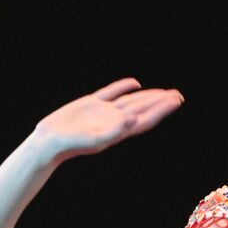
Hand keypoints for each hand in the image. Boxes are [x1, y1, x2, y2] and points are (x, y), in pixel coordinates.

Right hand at [34, 78, 183, 161]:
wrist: (49, 142)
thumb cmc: (71, 145)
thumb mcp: (94, 140)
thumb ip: (115, 131)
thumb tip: (134, 119)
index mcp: (119, 130)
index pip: (146, 118)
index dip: (162, 109)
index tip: (176, 100)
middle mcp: (115, 121)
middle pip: (143, 108)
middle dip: (160, 102)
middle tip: (177, 95)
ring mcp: (104, 112)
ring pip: (131, 100)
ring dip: (147, 96)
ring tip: (163, 92)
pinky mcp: (91, 104)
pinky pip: (112, 92)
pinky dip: (124, 87)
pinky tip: (134, 83)